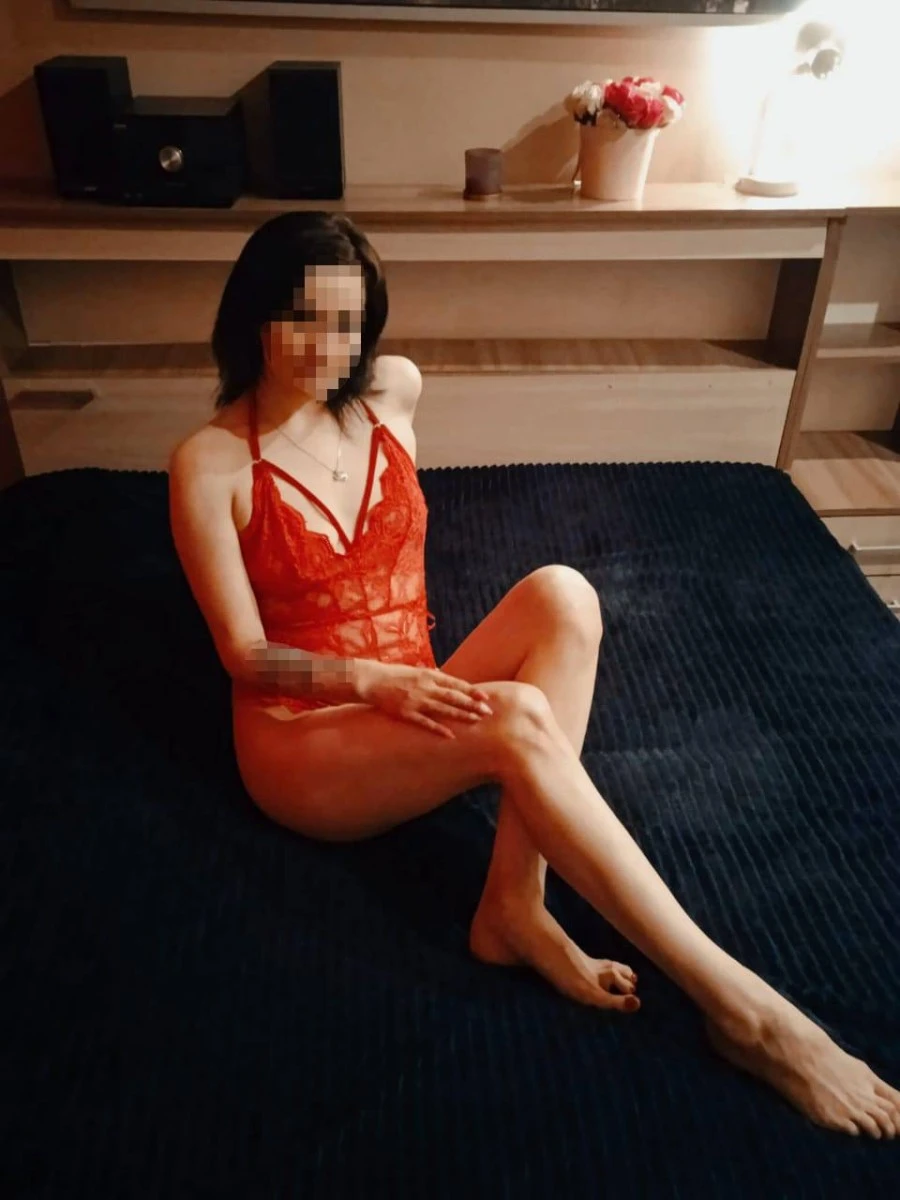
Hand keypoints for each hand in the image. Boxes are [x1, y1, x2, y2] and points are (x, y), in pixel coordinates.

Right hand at [355, 661, 492, 738]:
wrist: (370, 680)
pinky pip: (426, 722)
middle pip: (454, 697)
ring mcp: (416, 700)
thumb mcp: (414, 670)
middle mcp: (425, 687)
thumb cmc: (393, 674)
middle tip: (488, 712)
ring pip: (444, 709)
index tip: (486, 697)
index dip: (472, 691)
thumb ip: (430, 675)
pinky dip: (439, 729)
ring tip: (476, 721)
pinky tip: (451, 735)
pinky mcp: (406, 712)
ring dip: (461, 715)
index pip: (456, 683)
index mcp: (429, 675)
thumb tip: (443, 675)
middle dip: (472, 704)